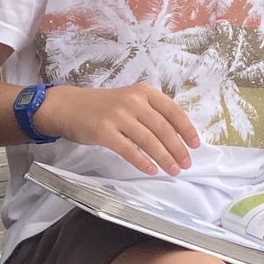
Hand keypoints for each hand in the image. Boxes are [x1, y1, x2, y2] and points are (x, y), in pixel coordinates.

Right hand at [37, 81, 200, 175]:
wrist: (68, 106)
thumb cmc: (103, 106)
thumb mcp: (131, 100)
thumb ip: (151, 112)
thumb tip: (177, 135)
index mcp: (145, 92)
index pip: (173, 111)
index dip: (187, 130)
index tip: (196, 145)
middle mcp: (134, 102)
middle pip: (163, 128)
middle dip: (178, 149)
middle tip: (186, 164)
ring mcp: (119, 116)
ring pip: (149, 140)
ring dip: (164, 158)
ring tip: (173, 170)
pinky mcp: (104, 131)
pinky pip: (128, 150)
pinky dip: (142, 162)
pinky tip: (152, 170)